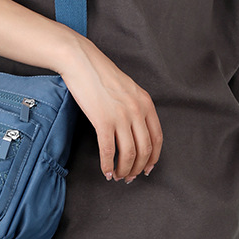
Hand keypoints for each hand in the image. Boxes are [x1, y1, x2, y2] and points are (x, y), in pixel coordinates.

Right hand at [58, 36, 162, 183]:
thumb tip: (135, 130)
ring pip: (128, 154)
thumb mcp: (128, 88)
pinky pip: (108, 151)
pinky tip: (106, 172)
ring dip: (124, 170)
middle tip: (131, 177)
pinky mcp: (103, 121)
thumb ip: (136, 106)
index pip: (157, 138)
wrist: (81, 61)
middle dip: (138, 168)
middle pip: (144, 149)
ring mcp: (121, 116)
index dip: (153, 158)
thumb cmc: (101, 74)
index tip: (147, 168)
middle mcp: (137, 111)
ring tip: (118, 176)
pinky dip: (108, 165)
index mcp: (146, 103)